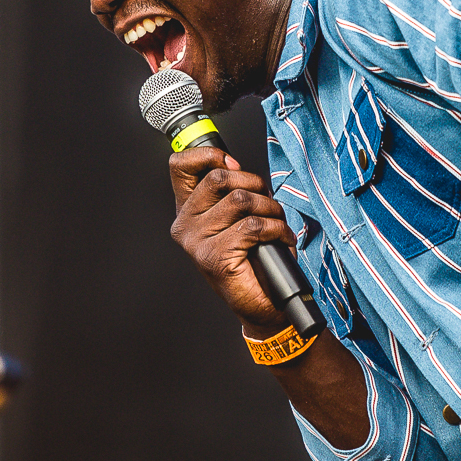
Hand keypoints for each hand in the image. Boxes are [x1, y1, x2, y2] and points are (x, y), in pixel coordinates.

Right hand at [168, 146, 294, 333]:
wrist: (262, 304)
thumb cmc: (252, 258)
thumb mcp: (235, 217)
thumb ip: (226, 191)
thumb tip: (233, 165)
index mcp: (186, 210)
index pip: (180, 165)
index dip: (209, 156)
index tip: (233, 165)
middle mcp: (185, 225)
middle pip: (219, 178)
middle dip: (254, 184)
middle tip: (266, 203)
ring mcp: (197, 243)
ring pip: (240, 200)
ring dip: (270, 208)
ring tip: (275, 223)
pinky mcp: (216, 257)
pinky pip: (253, 226)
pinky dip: (276, 228)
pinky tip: (280, 238)